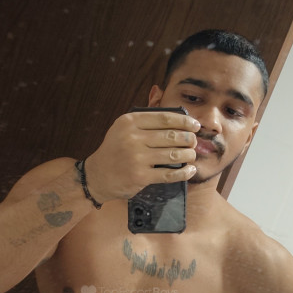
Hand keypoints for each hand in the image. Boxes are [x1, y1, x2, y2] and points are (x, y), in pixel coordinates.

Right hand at [84, 110, 199, 203]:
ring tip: (192, 155)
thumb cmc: (116, 150)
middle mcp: (133, 138)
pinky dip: (184, 172)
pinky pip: (169, 174)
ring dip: (188, 155)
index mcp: (130, 122)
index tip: (195, 125)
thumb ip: (146, 119)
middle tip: (194, 142)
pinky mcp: (141, 177)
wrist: (97, 175)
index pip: (165, 118)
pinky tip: (190, 170)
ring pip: (173, 154)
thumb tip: (178, 115)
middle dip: (189, 139)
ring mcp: (137, 158)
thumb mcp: (124, 128)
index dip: (184, 121)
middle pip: (172, 136)